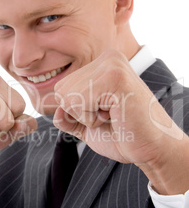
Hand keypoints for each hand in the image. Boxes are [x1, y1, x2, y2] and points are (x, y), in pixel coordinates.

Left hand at [53, 50, 188, 193]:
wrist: (151, 149)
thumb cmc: (122, 136)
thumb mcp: (87, 125)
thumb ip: (67, 117)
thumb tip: (55, 112)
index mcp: (101, 64)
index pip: (62, 87)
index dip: (76, 111)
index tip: (104, 113)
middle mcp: (107, 58)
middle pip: (61, 91)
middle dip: (80, 113)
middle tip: (109, 115)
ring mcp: (112, 66)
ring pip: (68, 97)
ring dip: (87, 116)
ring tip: (113, 115)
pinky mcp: (116, 78)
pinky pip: (79, 101)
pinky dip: (92, 118)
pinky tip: (114, 115)